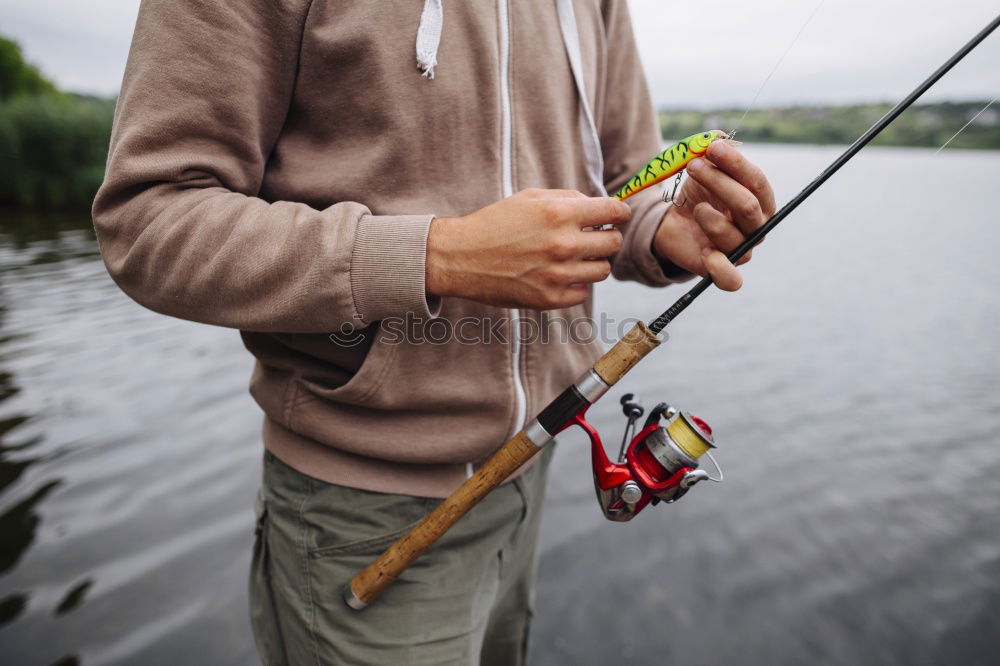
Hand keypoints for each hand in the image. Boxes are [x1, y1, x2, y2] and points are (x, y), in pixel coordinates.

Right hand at [426, 189, 628, 308]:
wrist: (460, 258)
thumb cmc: (494, 224)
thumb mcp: (529, 198)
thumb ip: (567, 199)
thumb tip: (600, 207)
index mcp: (559, 214)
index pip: (613, 211)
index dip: (620, 212)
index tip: (617, 216)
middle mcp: (563, 244)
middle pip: (613, 243)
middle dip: (606, 237)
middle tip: (593, 237)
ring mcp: (558, 274)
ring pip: (602, 270)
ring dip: (593, 262)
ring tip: (574, 257)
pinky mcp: (550, 298)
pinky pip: (583, 292)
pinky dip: (576, 284)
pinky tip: (559, 275)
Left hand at [653, 141, 775, 290]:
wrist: (672, 221)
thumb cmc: (696, 192)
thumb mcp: (701, 169)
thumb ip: (711, 153)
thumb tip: (716, 138)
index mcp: (759, 200)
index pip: (757, 182)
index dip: (736, 164)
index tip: (712, 148)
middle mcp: (755, 227)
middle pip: (747, 206)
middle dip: (719, 182)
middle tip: (693, 167)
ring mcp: (739, 249)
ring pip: (734, 236)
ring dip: (710, 217)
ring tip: (696, 207)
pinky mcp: (720, 269)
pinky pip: (731, 280)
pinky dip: (721, 269)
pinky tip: (706, 253)